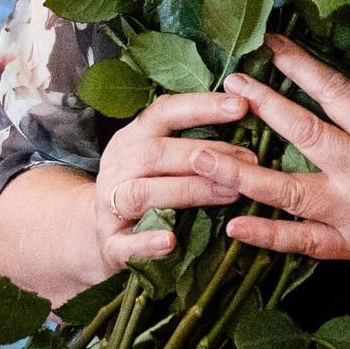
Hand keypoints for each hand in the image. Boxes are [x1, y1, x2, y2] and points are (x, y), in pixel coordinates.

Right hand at [81, 91, 254, 281]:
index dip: (202, 106)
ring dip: (188, 191)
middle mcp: (118, 166)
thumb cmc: (143, 186)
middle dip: (206, 155)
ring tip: (230, 194)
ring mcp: (110, 205)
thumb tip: (244, 114)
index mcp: (132, 138)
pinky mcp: (110, 243)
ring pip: (141, 193)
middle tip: (250, 162)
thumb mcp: (156, 156)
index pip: (164, 112)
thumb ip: (189, 139)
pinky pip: (124, 243)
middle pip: (155, 153)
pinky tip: (171, 241)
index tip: (241, 105)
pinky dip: (147, 242)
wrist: (99, 234)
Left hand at [203, 37, 349, 273]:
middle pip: (305, 134)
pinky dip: (266, 236)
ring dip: (241, 175)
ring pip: (289, 192)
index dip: (300, 66)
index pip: (337, 92)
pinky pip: (301, 243)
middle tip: (230, 82)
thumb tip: (317, 85)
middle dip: (263, 106)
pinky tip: (232, 227)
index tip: (270, 44)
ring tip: (201, 157)